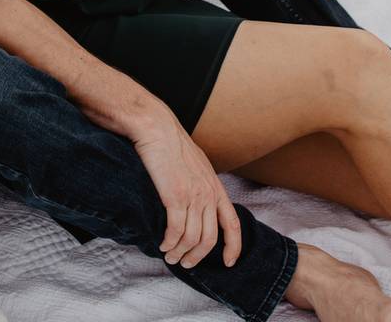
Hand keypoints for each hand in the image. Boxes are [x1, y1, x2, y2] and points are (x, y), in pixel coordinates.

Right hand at [130, 110, 241, 268]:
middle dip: (198, 256)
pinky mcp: (175, 196)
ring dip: (180, 253)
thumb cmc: (169, 142)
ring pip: (192, 238)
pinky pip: (176, 231)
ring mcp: (193, 196)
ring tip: (170, 257)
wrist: (156, 127)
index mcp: (215, 186)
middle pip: (210, 238)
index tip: (228, 262)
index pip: (233, 223)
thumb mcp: (194, 163)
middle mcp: (208, 193)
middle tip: (185, 263)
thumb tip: (195, 199)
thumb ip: (199, 182)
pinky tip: (162, 245)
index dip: (234, 247)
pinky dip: (169, 243)